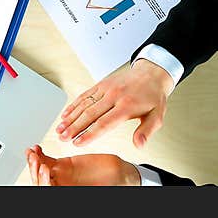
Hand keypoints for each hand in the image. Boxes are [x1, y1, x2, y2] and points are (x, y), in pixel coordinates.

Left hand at [25, 145, 139, 185]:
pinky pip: (46, 160)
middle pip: (40, 180)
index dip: (44, 181)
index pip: (49, 189)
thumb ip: (82, 187)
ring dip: (34, 161)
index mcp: (69, 191)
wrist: (119, 172)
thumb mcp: (99, 187)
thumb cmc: (114, 183)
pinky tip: (37, 148)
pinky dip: (39, 154)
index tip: (45, 170)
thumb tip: (67, 187)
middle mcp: (62, 184)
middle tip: (35, 159)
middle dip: (35, 170)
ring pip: (40, 169)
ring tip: (32, 152)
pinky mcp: (63, 164)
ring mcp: (60, 174)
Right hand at [57, 59, 173, 147]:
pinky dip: (73, 105)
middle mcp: (114, 96)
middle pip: (89, 114)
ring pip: (84, 104)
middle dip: (74, 127)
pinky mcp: (101, 84)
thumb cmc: (153, 96)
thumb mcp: (157, 116)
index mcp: (127, 106)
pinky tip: (65, 114)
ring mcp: (106, 89)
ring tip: (60, 129)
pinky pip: (84, 95)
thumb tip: (139, 145)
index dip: (89, 134)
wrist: (151, 73)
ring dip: (70, 117)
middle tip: (63, 138)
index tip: (78, 143)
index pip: (104, 123)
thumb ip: (146, 131)